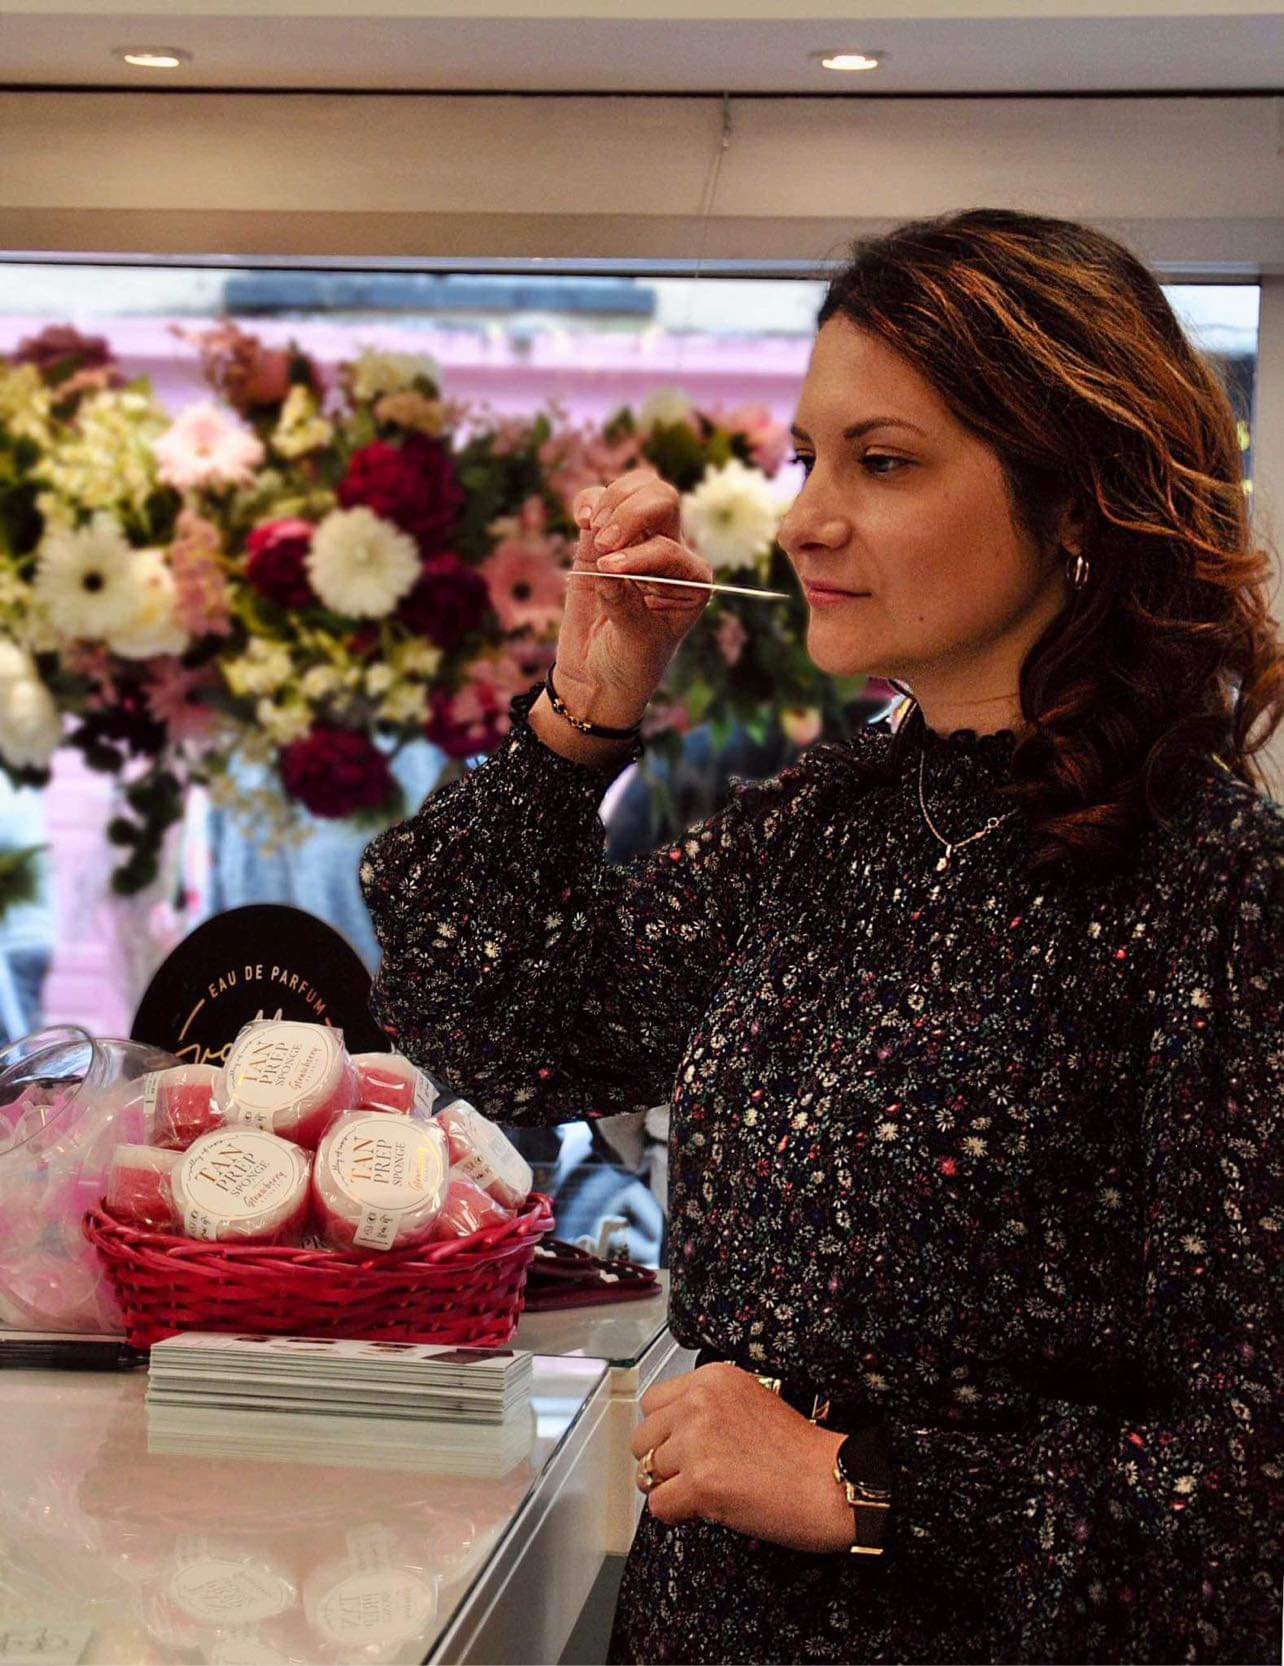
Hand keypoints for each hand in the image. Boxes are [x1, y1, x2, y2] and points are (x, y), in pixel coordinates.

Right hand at [554, 469, 713, 724]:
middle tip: (603, 540)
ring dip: (612, 500)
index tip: (608, 570)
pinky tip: (581, 519)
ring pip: (637, 489)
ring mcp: (636, 542)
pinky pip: (599, 500)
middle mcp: (671, 554)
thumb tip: (606, 565)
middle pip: (663, 500)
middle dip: (632, 512)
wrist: (598, 676)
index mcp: (693, 579)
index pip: (669, 548)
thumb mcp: (636, 641)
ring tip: (592, 530)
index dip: (639, 554)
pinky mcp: (601, 541)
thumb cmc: (630, 664)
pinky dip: (589, 500)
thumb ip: (624, 604)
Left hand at [629, 1362, 855, 1553]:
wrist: (831, 1482)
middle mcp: (700, 1402)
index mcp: (713, 1378)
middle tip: (694, 1475)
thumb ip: (709, 1408)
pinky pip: (660, 1506)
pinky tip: (707, 1509)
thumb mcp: (751, 1401)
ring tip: (707, 1492)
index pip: (654, 1403)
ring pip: (648, 1473)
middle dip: (664, 1461)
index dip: (666, 1432)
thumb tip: (671, 1434)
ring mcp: (697, 1441)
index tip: (681, 1447)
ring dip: (672, 1488)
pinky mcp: (700, 1482)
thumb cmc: (801, 1452)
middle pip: (643, 1439)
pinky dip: (678, 1515)